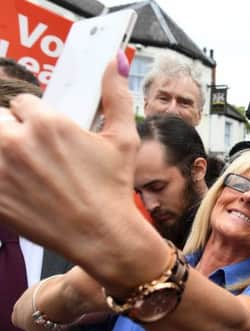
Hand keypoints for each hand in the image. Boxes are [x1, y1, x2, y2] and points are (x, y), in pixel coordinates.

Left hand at [0, 53, 164, 286]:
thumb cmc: (114, 188)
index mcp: (48, 123)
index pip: (22, 103)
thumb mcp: (123, 140)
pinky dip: (1, 177)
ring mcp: (0, 171)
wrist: (102, 236)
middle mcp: (17, 142)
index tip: (48, 137)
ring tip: (28, 171)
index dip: (35, 119)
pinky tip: (20, 187)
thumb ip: (115, 96)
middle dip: (13, 132)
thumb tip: (115, 61)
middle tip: (36, 156)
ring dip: (5, 153)